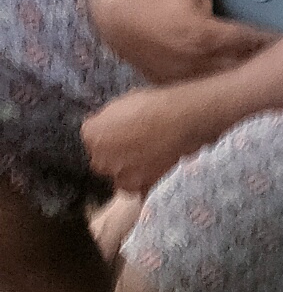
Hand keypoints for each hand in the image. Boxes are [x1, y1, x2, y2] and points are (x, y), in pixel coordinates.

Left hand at [82, 77, 235, 196]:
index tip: (123, 132)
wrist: (182, 120)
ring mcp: (120, 177)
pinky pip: (141, 190)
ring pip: (122, 178)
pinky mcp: (141, 189)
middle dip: (116, 156)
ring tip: (152, 158)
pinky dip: (148, 183)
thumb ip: (106, 119)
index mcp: (90, 134)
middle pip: (103, 161)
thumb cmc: (154, 105)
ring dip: (132, 172)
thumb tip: (103, 125)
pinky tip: (159, 170)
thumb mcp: (122, 102)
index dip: (108, 135)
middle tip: (138, 145)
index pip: (92, 139)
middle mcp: (99, 159)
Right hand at [90, 0, 266, 85]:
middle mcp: (200, 62)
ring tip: (267, 82)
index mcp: (207, 36)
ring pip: (226, 87)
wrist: (116, 21)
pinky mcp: (175, 86)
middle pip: (245, 71)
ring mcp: (187, 79)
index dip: (274, 40)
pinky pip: (204, 94)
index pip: (252, 41)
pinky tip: (234, 91)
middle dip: (264, 66)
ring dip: (245, 82)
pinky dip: (220, 91)